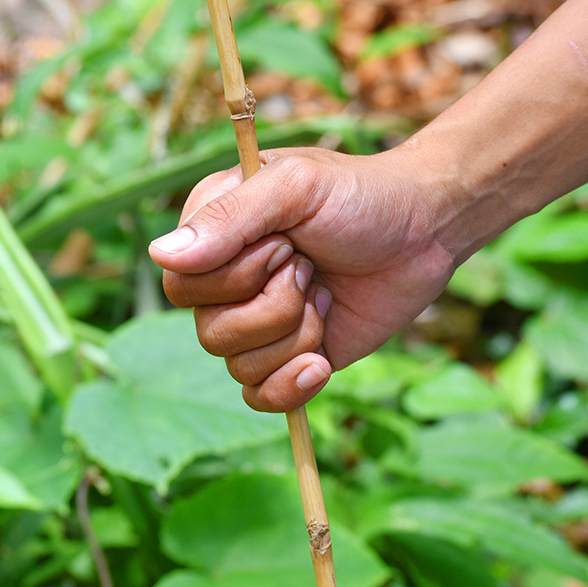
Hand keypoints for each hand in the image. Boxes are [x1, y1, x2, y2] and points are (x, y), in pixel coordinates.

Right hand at [150, 146, 455, 411]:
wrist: (426, 231)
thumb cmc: (360, 196)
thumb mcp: (297, 189)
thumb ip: (231, 218)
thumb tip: (161, 255)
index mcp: (214, 231)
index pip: (180, 284)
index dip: (235, 278)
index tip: (286, 244)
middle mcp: (227, 280)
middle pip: (208, 331)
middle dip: (274, 307)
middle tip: (310, 267)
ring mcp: (258, 321)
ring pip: (238, 366)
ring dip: (295, 336)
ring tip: (325, 296)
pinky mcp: (289, 356)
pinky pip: (261, 397)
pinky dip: (292, 386)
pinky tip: (322, 363)